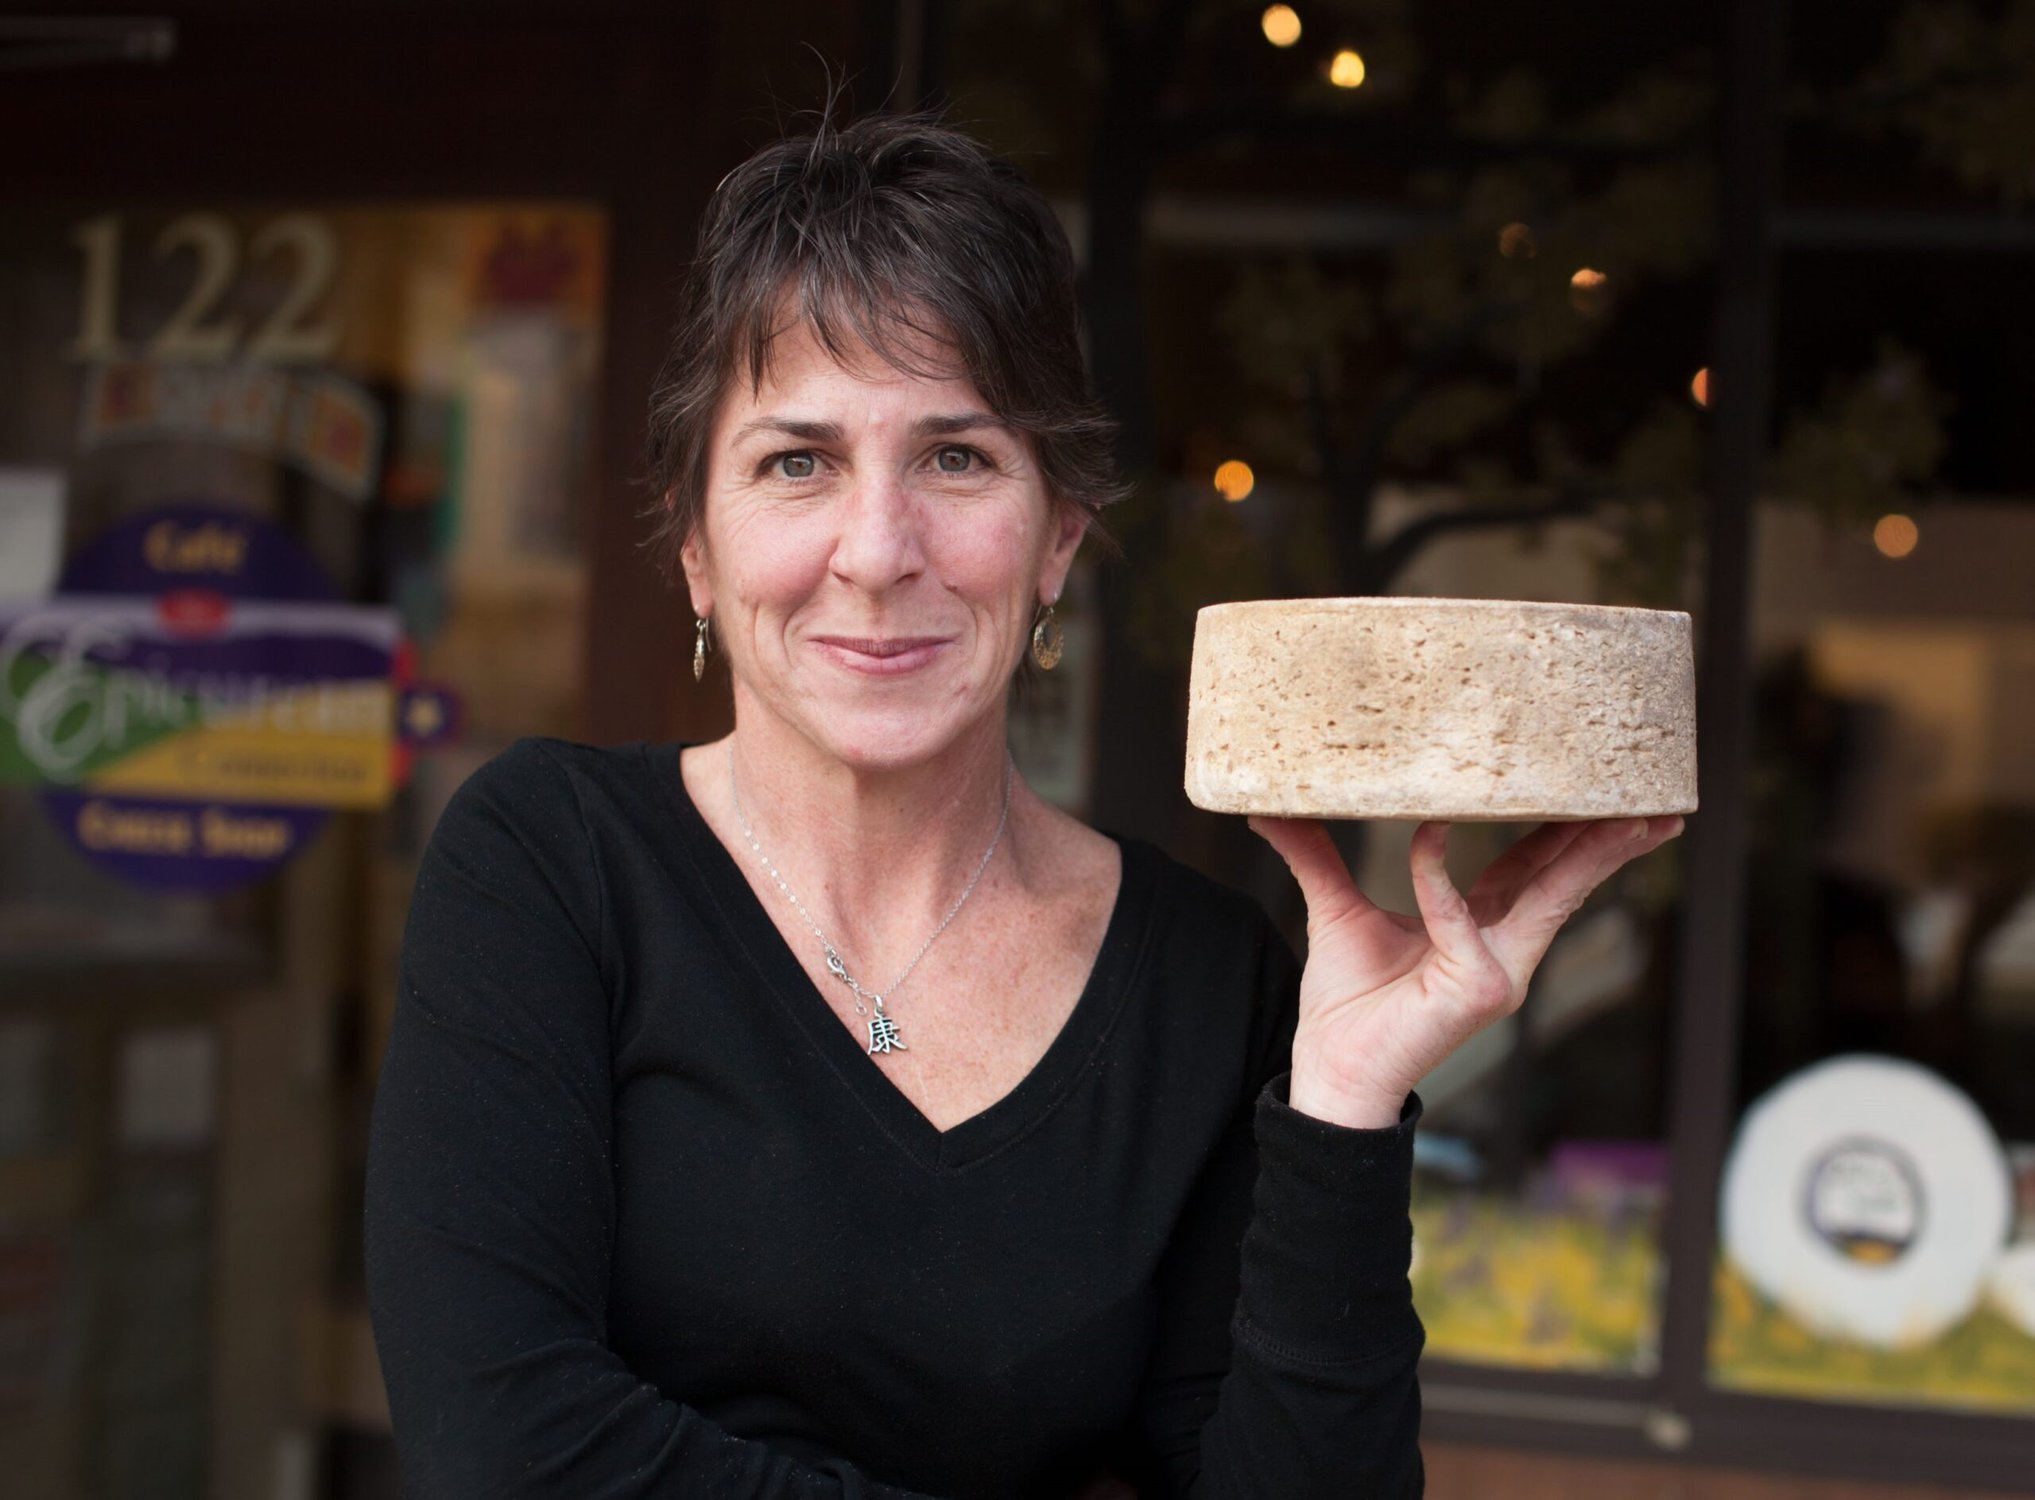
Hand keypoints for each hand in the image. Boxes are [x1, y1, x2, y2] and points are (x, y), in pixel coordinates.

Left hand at [1250, 814, 1685, 1128]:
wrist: (1329, 1072)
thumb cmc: (1344, 1005)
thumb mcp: (1333, 912)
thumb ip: (1314, 857)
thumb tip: (1269, 807)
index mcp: (1480, 930)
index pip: (1533, 869)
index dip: (1563, 829)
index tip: (1585, 786)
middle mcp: (1502, 952)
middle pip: (1564, 880)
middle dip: (1609, 839)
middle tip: (1653, 798)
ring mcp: (1497, 974)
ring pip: (1551, 898)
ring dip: (1587, 854)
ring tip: (1627, 817)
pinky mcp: (1476, 991)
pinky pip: (1459, 920)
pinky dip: (1439, 881)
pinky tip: (1430, 838)